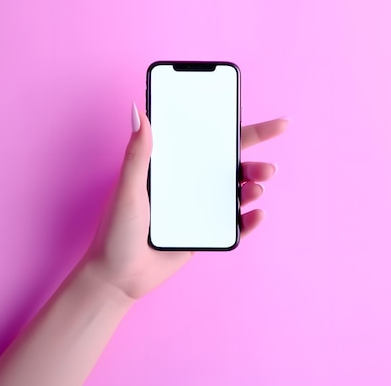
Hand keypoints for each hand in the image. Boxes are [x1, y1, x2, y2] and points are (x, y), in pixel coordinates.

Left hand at [84, 103, 286, 299]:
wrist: (119, 278)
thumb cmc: (117, 231)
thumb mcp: (128, 189)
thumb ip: (137, 154)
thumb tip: (139, 113)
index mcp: (173, 167)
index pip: (209, 141)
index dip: (239, 129)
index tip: (273, 125)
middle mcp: (189, 184)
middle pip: (230, 167)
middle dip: (255, 163)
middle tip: (268, 168)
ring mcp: (199, 209)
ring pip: (235, 193)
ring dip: (253, 187)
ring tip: (258, 188)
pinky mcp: (204, 234)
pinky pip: (233, 225)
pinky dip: (249, 220)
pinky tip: (256, 215)